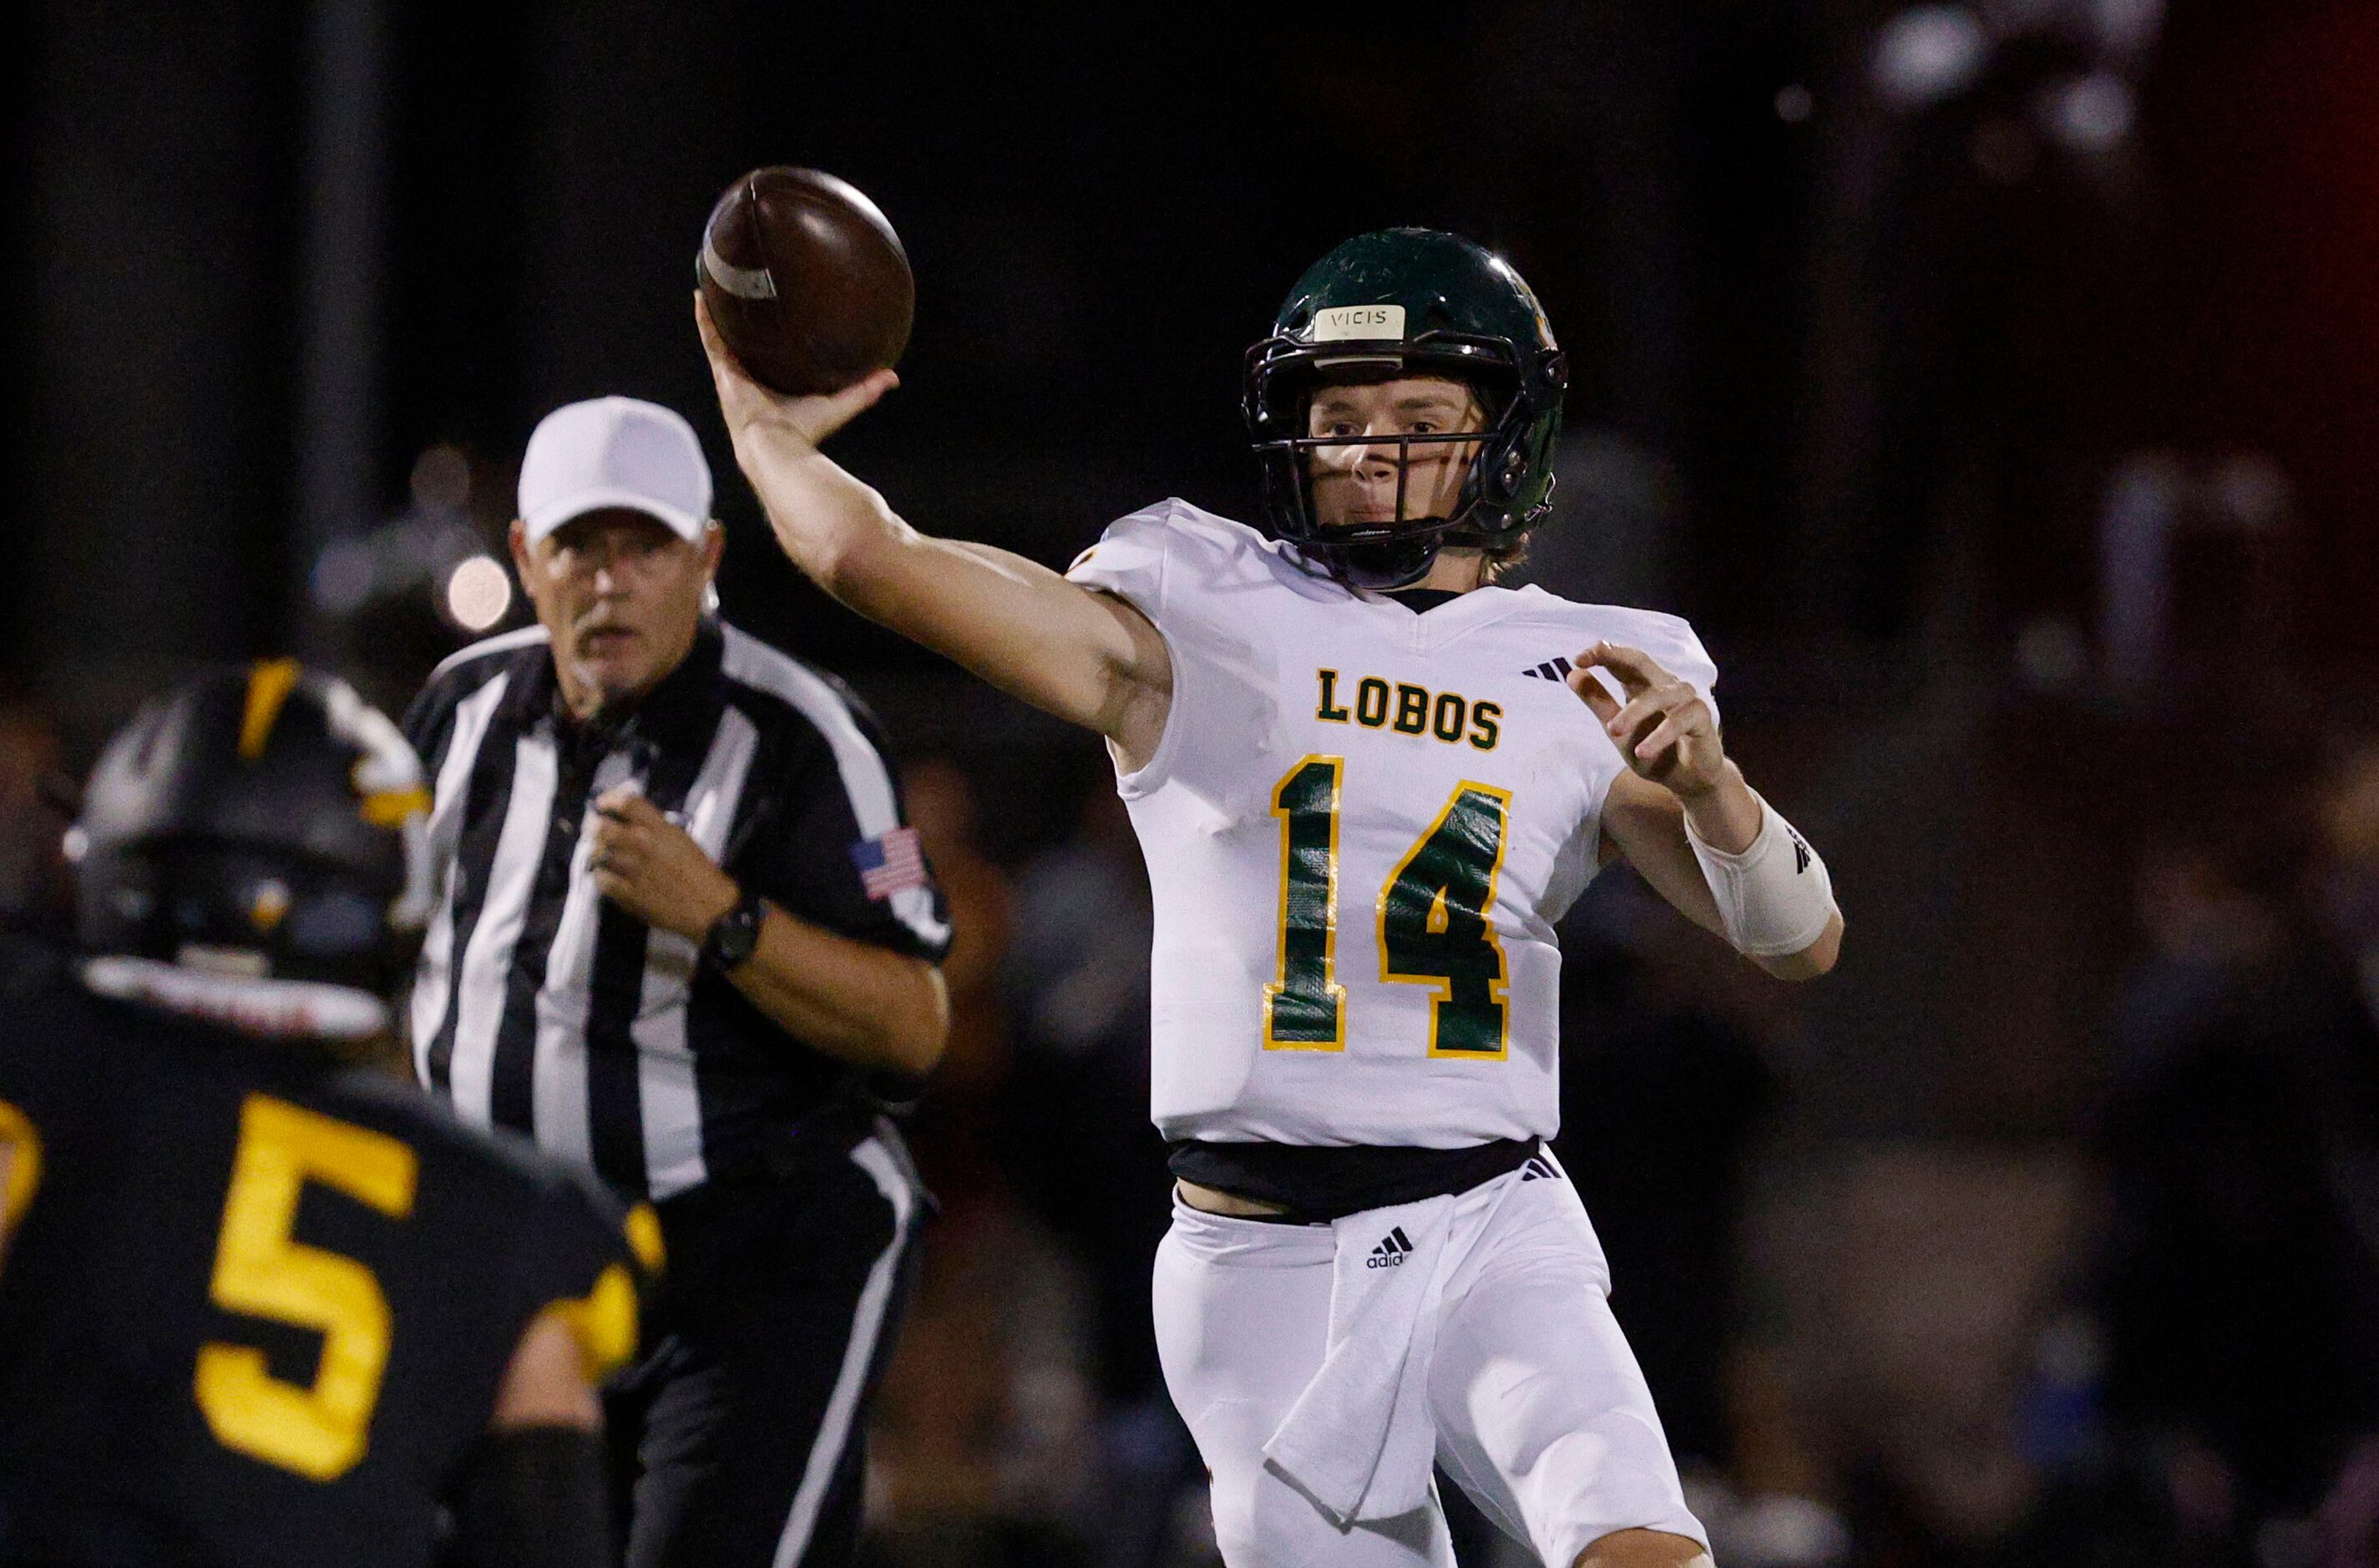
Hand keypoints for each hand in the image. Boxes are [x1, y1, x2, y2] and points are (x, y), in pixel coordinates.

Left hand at [589, 786, 739, 941]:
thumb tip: (629, 821)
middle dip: (594, 827)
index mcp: (661, 829)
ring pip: (598, 854)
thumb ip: (655, 828)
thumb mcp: (681, 840)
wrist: (708, 908)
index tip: (602, 804)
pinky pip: (602, 879)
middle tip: (595, 830)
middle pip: (602, 827)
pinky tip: (608, 876)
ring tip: (602, 855)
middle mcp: (644, 845)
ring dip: (597, 853)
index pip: (627, 803)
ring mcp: (634, 870)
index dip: (609, 799)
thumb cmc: (699, 871)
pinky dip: (602, 876)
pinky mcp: (628, 893)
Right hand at [694, 292, 897, 453]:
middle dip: (739, 326)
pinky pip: (711, 339)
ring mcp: (732, 376)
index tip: (772, 321)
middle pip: (742, 346)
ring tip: (713, 289)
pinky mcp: (723, 372)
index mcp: (771, 387)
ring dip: (716, 316)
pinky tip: (701, 295)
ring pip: (722, 339)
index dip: (767, 342)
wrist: (777, 447)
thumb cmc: (805, 433)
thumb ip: (864, 391)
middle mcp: (749, 380)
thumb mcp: (838, 404)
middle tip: (739, 298)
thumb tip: (893, 377)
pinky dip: (705, 318)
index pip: (767, 359)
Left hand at [1567, 641, 1726, 796]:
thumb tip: (1572, 674)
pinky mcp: (1701, 717)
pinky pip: (1680, 721)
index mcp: (1642, 685)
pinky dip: (1660, 736)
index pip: (1622, 662)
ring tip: (1613, 730)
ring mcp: (1685, 698)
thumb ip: (1598, 702)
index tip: (1577, 658)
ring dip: (1633, 712)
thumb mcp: (1618, 730)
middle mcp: (1664, 685)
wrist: (1687, 780)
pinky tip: (1643, 752)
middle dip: (1616, 656)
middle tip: (1593, 656)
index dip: (1602, 655)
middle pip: (1641, 661)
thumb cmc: (1654, 751)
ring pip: (1657, 695)